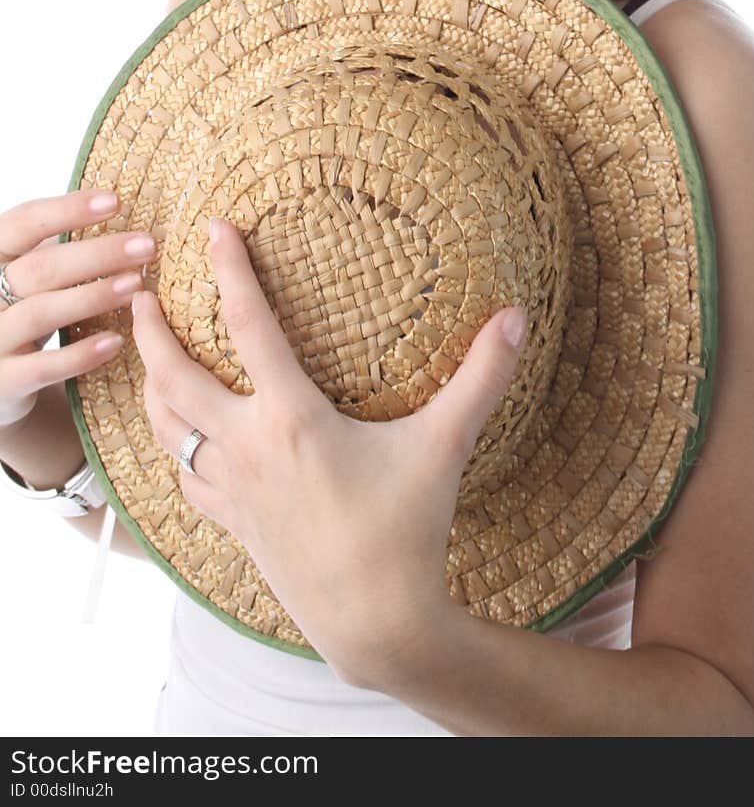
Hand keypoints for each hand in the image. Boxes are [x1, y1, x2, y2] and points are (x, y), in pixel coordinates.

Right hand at [0, 188, 157, 430]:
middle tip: (147, 245)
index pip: (22, 223)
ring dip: (93, 296)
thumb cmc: (23, 312)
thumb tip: (119, 212)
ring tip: (136, 285)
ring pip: (41, 312)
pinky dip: (81, 353)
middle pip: (40, 267)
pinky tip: (116, 341)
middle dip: (98, 254)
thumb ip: (56, 249)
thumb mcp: (30, 277)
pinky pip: (44, 367)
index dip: (67, 209)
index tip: (116, 201)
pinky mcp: (4, 382)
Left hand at [130, 214, 527, 687]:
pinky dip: (169, 444)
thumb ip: (481, 377)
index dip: (229, 269)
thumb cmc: (408, 533)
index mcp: (291, 418)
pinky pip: (182, 475)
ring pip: (166, 425)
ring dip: (147, 382)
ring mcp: (232, 489)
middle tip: (137, 288)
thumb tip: (517, 316)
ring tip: (141, 349)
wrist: (375, 624)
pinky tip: (175, 433)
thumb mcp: (446, 446)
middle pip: (175, 375)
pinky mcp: (231, 521)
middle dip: (150, 329)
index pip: (248, 324)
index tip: (213, 227)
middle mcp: (247, 448)